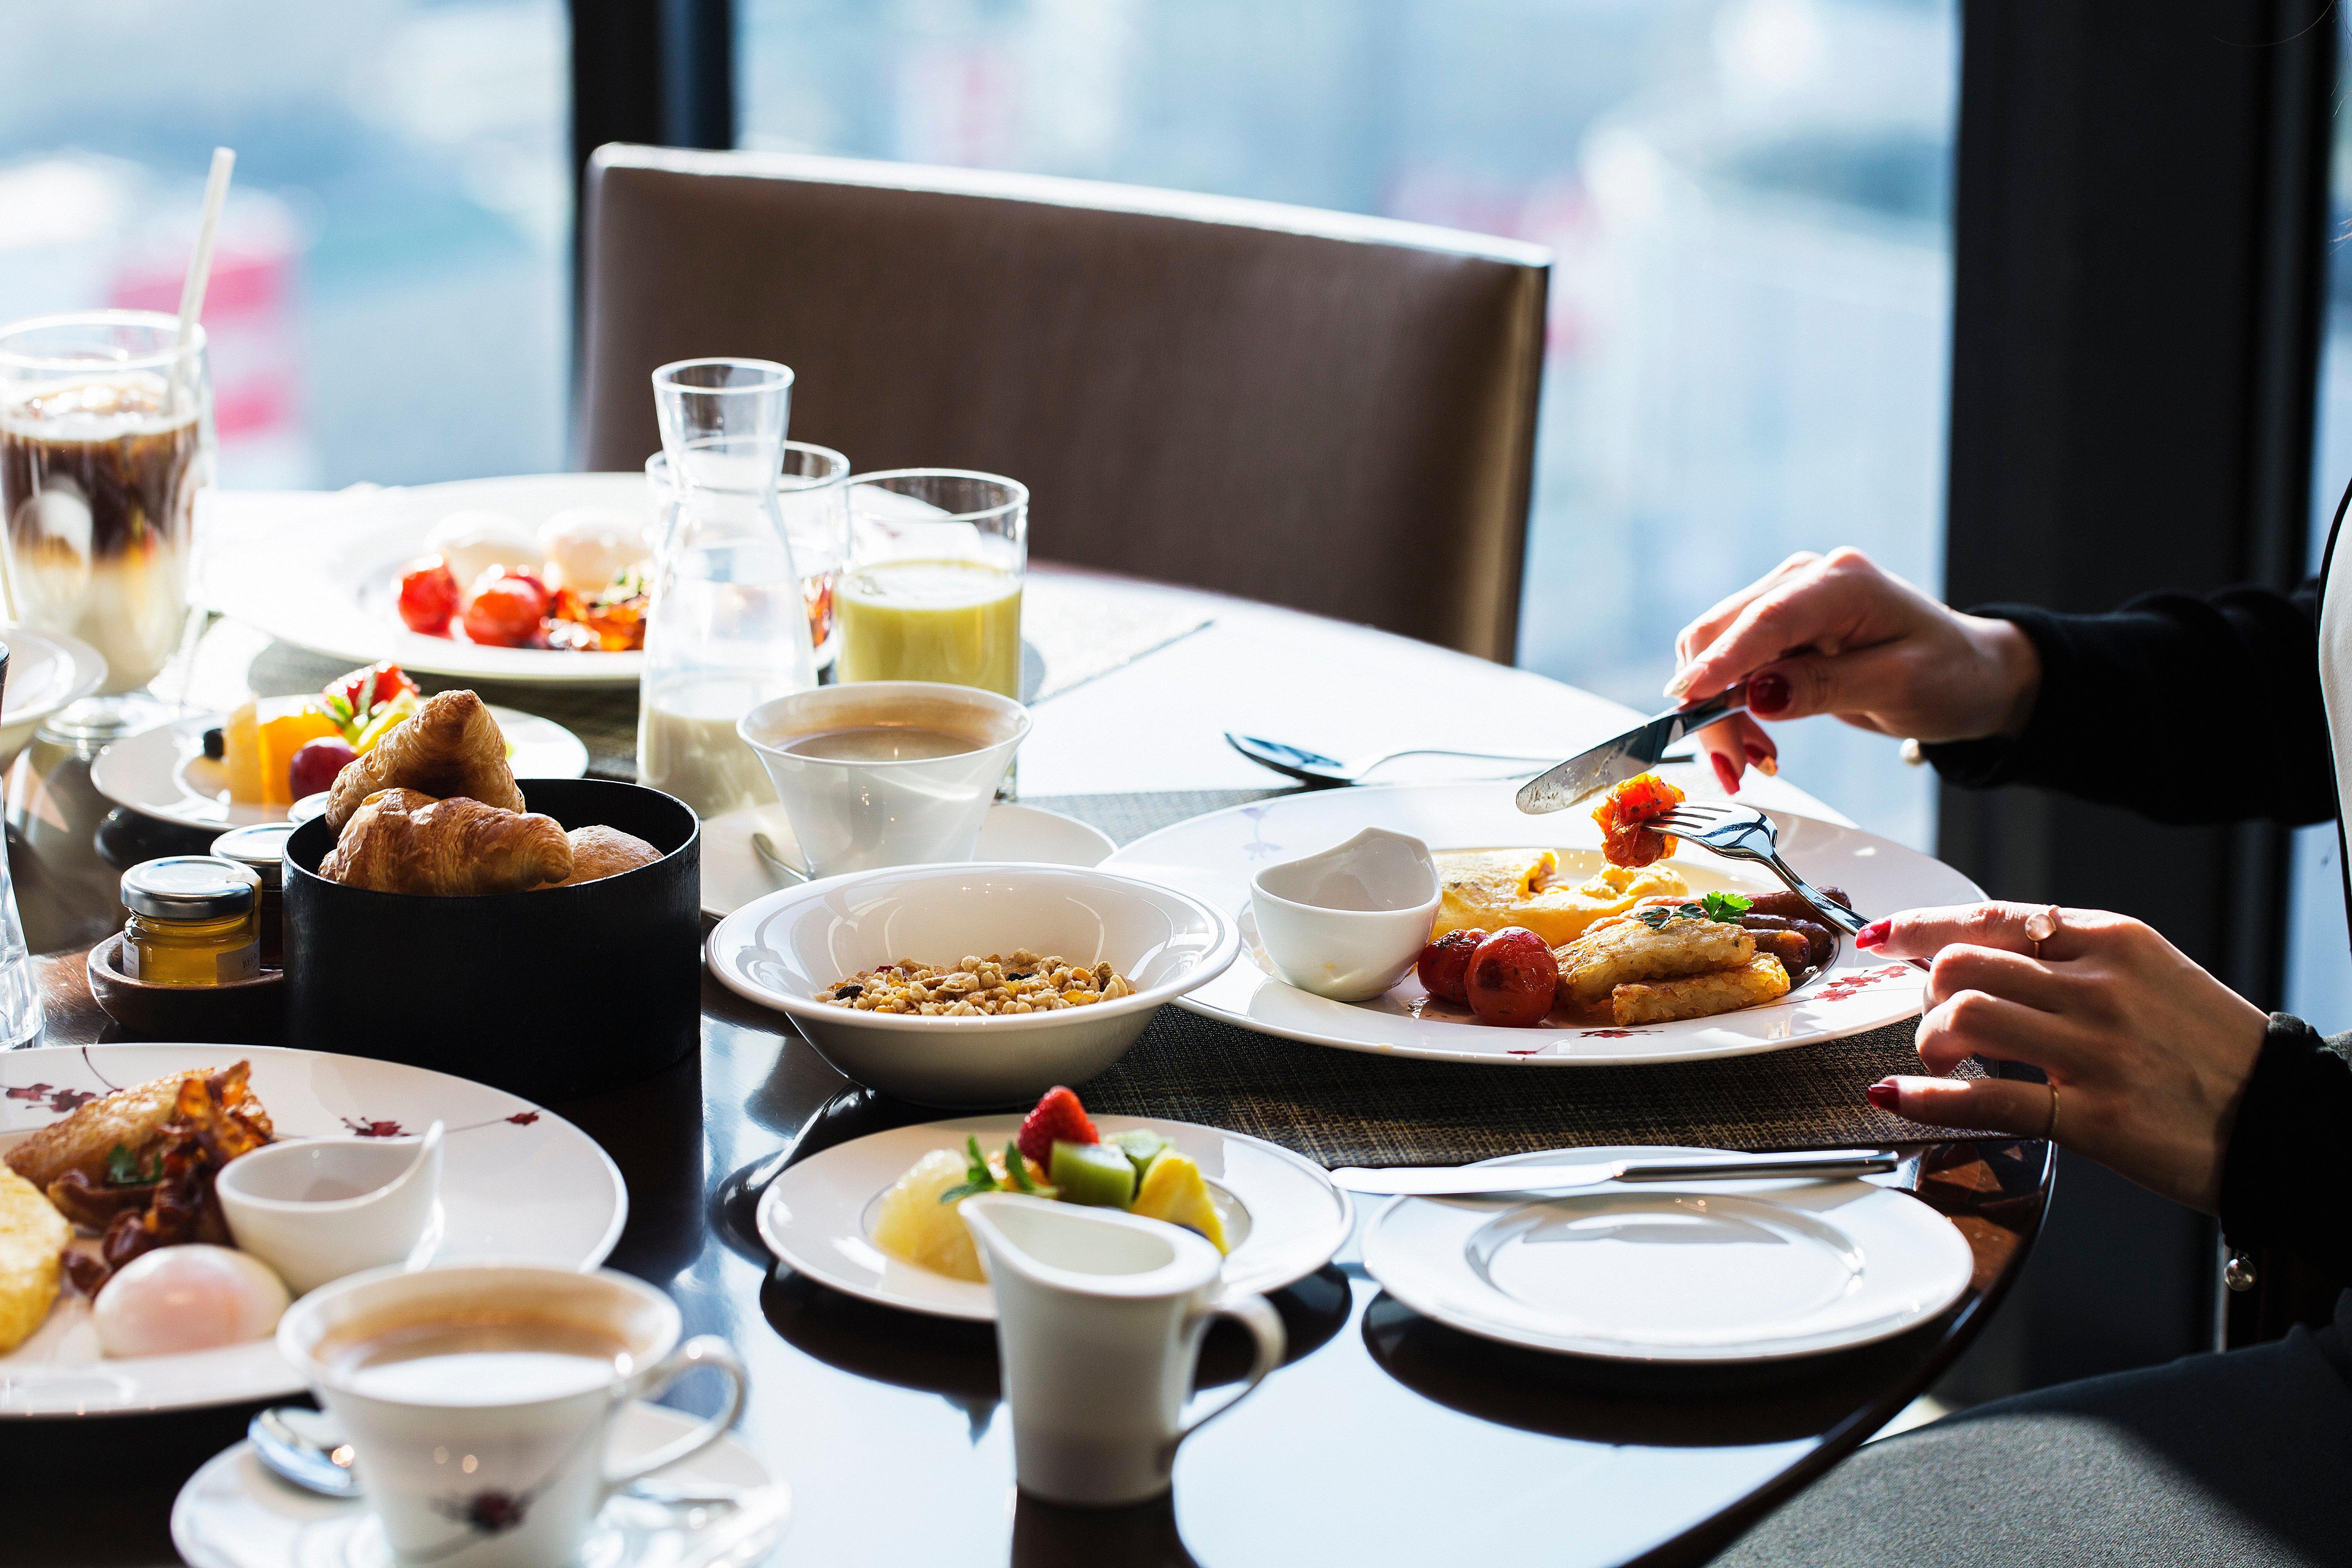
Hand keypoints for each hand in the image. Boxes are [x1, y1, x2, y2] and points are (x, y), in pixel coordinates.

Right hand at [1664, 548, 2040, 793]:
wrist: (1967, 673)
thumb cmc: (1947, 676)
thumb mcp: (1898, 687)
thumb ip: (1825, 687)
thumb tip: (1755, 695)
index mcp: (1843, 582)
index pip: (1765, 619)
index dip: (1720, 662)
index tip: (1687, 703)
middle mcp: (1805, 578)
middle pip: (1722, 633)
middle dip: (1711, 702)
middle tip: (1732, 768)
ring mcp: (1786, 598)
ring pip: (1713, 650)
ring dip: (1717, 710)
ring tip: (1753, 761)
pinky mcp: (1776, 625)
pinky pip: (1729, 662)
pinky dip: (1729, 706)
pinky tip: (1756, 740)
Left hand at [1859, 902, 2268, 1213]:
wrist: (2284, 1118)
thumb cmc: (2210, 1049)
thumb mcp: (2150, 975)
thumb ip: (2073, 960)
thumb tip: (1987, 954)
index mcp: (2112, 942)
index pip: (1991, 917)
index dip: (1921, 926)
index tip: (1882, 937)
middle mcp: (2100, 987)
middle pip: (1962, 963)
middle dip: (1925, 989)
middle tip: (1932, 1016)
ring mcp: (2096, 1051)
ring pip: (1965, 1015)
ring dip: (1929, 1039)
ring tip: (1939, 1060)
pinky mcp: (2094, 1117)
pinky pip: (1986, 1099)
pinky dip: (1928, 1099)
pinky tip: (1900, 1097)